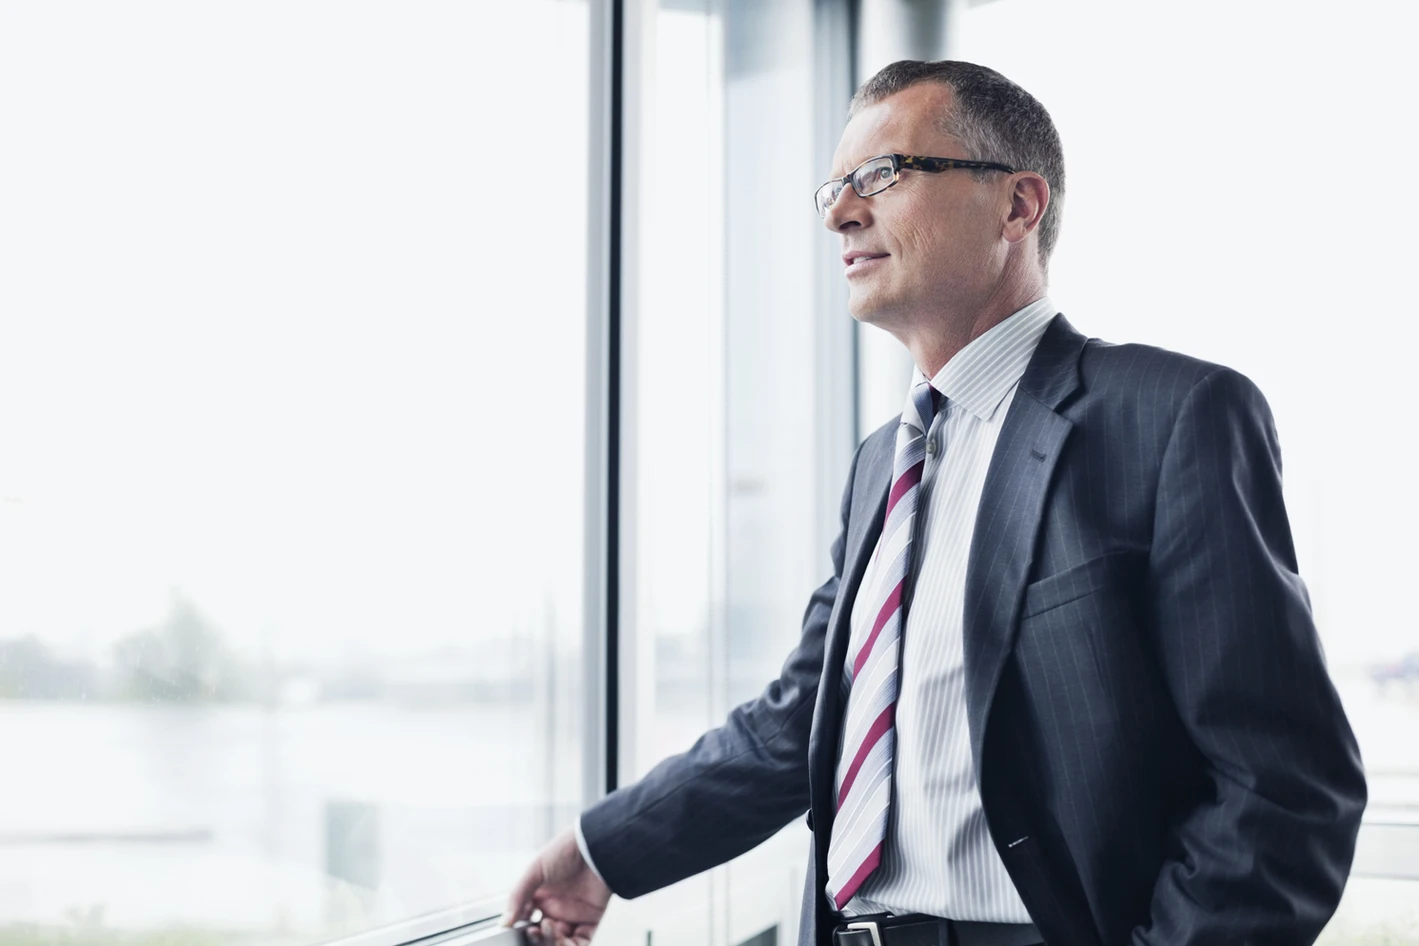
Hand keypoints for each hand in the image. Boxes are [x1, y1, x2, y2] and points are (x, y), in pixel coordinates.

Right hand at [501, 826, 611, 945]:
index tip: (517, 927)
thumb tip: (505, 922)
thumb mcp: (535, 870)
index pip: (526, 919)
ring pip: (559, 941)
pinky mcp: (591, 919)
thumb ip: (518, 896)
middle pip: (542, 934)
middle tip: (535, 929)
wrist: (596, 846)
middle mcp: (556, 906)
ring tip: (550, 928)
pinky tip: (565, 941)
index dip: (521, 926)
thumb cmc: (566, 851)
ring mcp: (573, 914)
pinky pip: (582, 942)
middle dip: (537, 937)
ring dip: (552, 942)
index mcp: (541, 895)